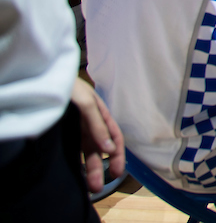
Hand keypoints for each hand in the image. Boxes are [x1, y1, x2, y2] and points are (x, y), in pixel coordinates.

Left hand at [71, 78, 123, 193]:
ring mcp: (76, 131)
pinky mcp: (63, 136)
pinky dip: (77, 164)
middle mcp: (91, 125)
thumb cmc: (70, 89)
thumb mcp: (87, 104)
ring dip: (90, 170)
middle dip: (102, 168)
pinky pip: (73, 152)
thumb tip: (110, 149)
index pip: (114, 138)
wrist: (44, 82)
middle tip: (99, 187)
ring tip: (90, 187)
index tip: (117, 173)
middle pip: (100, 149)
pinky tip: (78, 175)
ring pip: (87, 153)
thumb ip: (99, 127)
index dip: (118, 155)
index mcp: (101, 115)